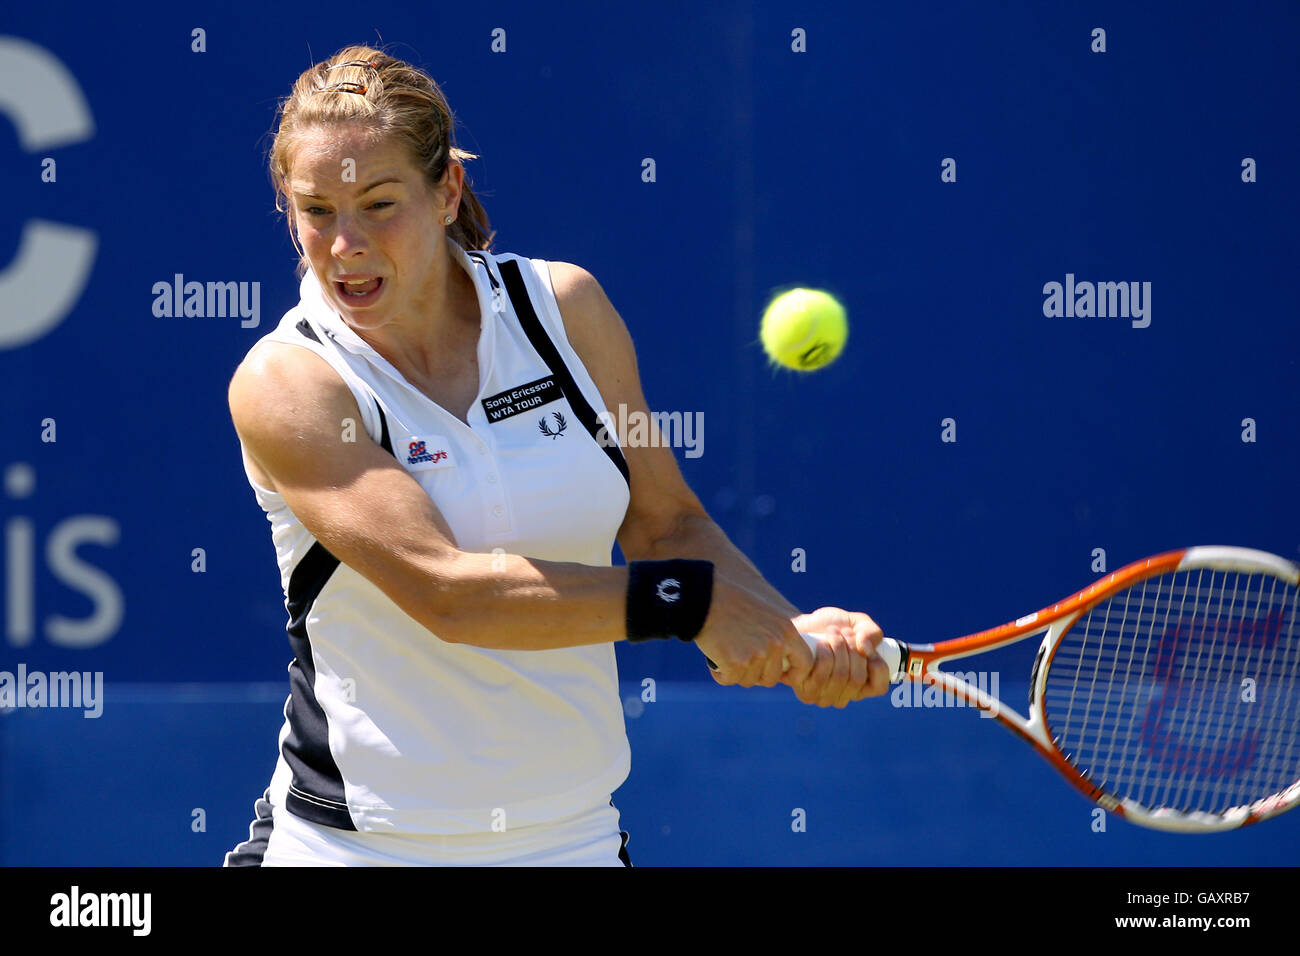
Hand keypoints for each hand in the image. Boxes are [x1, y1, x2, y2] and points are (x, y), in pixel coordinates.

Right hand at [694, 577, 815, 688]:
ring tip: (725, 648)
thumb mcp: (767, 598)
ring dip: (736, 670)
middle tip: (740, 654)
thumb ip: (783, 621)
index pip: (805, 663)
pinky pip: (729, 679)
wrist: (702, 590)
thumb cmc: (731, 589)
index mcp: (788, 628)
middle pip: (771, 678)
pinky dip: (720, 671)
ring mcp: (757, 655)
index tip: (776, 670)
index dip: (791, 671)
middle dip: (756, 672)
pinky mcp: (736, 663)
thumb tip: (797, 635)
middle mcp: (777, 643)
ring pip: (749, 680)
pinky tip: (715, 653)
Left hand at [786, 606, 890, 706]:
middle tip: (844, 632)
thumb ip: (872, 632)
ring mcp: (824, 696)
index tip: (865, 645)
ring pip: (841, 676)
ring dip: (839, 647)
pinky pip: (822, 675)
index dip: (876, 664)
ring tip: (832, 632)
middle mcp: (844, 696)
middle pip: (858, 679)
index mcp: (861, 686)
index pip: (879, 687)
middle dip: (853, 648)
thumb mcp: (857, 623)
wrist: (799, 625)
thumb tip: (867, 650)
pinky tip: (820, 643)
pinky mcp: (805, 690)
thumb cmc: (830, 627)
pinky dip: (824, 652)